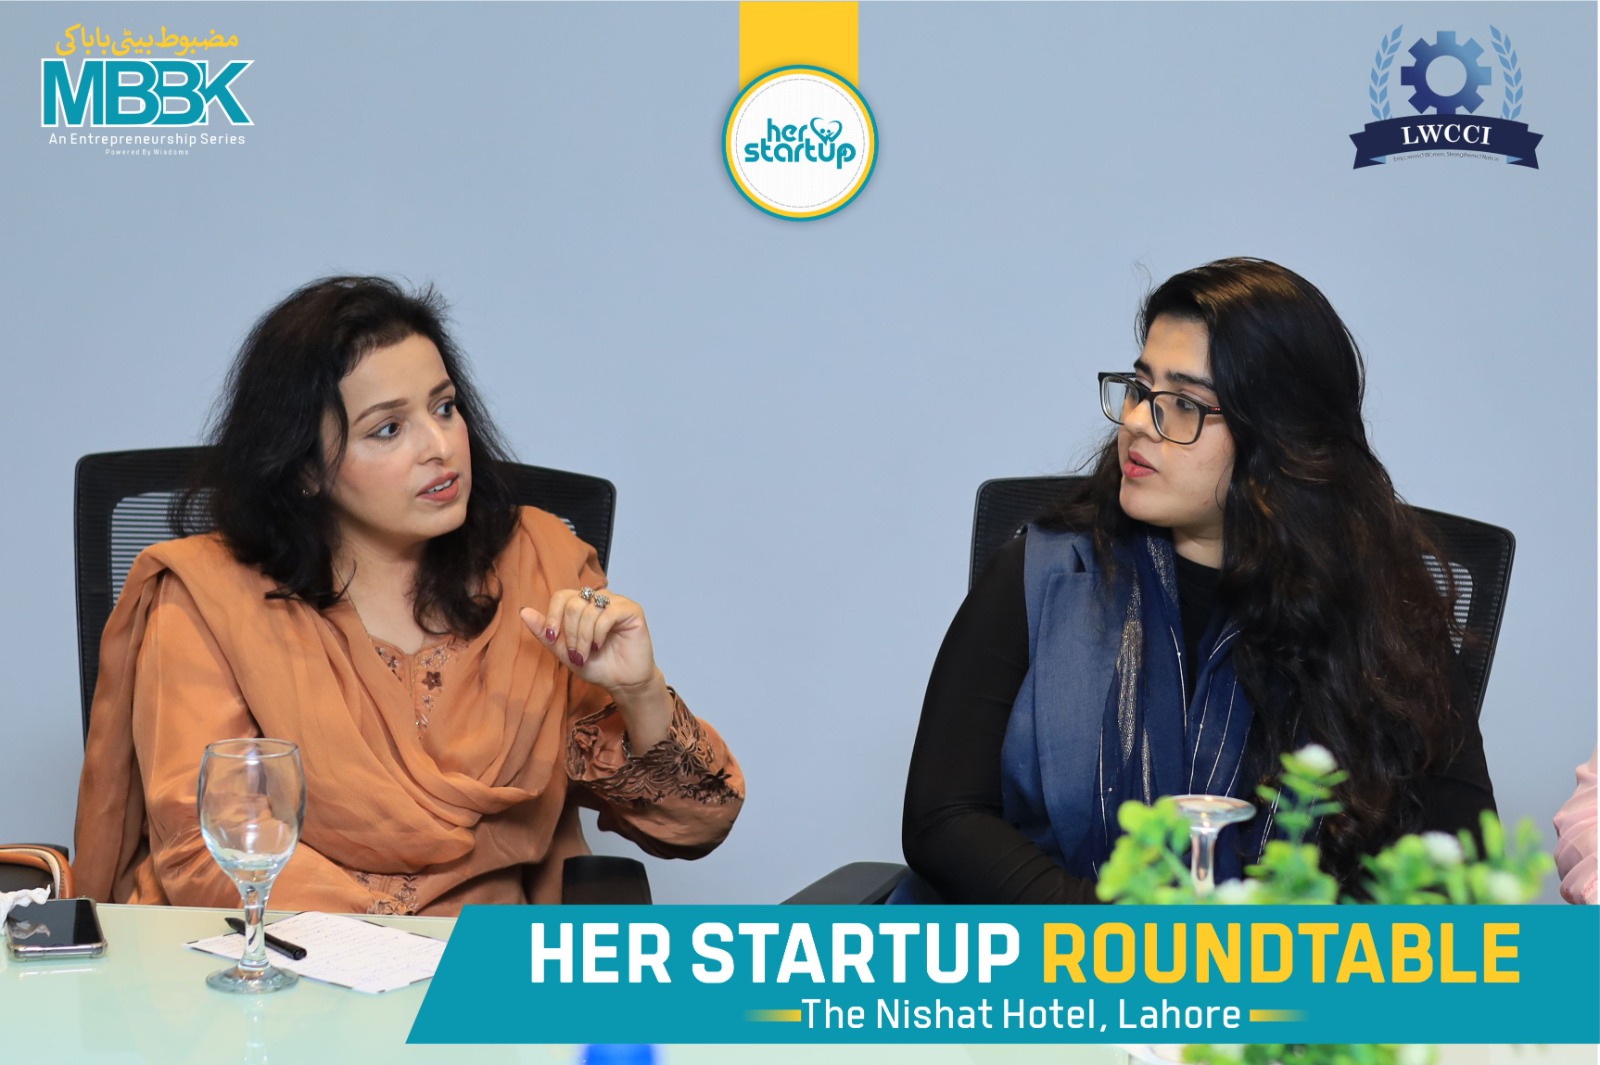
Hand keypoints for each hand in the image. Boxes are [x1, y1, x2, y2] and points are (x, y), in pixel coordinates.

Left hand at [519, 588, 657, 697]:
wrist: (622, 682)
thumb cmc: (597, 665)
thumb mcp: (564, 651)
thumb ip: (545, 632)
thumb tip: (523, 611)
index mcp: (582, 605)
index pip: (561, 596)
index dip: (553, 615)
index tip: (552, 637)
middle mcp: (599, 599)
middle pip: (573, 603)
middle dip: (570, 633)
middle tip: (576, 654)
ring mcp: (616, 603)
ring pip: (588, 609)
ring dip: (583, 637)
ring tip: (588, 653)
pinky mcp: (631, 610)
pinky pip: (607, 614)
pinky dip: (599, 633)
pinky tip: (599, 645)